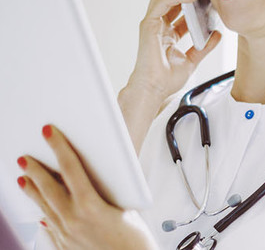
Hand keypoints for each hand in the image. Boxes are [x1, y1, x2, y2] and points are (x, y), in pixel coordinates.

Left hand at [17, 125, 157, 249]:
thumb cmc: (135, 242)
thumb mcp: (126, 208)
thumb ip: (107, 191)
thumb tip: (94, 179)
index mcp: (90, 207)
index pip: (70, 169)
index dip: (59, 147)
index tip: (49, 133)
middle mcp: (73, 221)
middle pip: (49, 188)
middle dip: (35, 170)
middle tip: (25, 156)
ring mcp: (66, 236)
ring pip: (44, 207)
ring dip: (33, 191)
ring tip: (23, 178)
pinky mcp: (65, 247)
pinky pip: (49, 228)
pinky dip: (43, 215)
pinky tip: (41, 213)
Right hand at [127, 0, 220, 101]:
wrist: (154, 90)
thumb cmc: (166, 80)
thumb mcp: (192, 60)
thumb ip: (204, 47)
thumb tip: (217, 34)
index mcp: (167, 34)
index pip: (178, 10)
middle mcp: (159, 26)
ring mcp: (152, 25)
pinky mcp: (149, 25)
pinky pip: (162, 3)